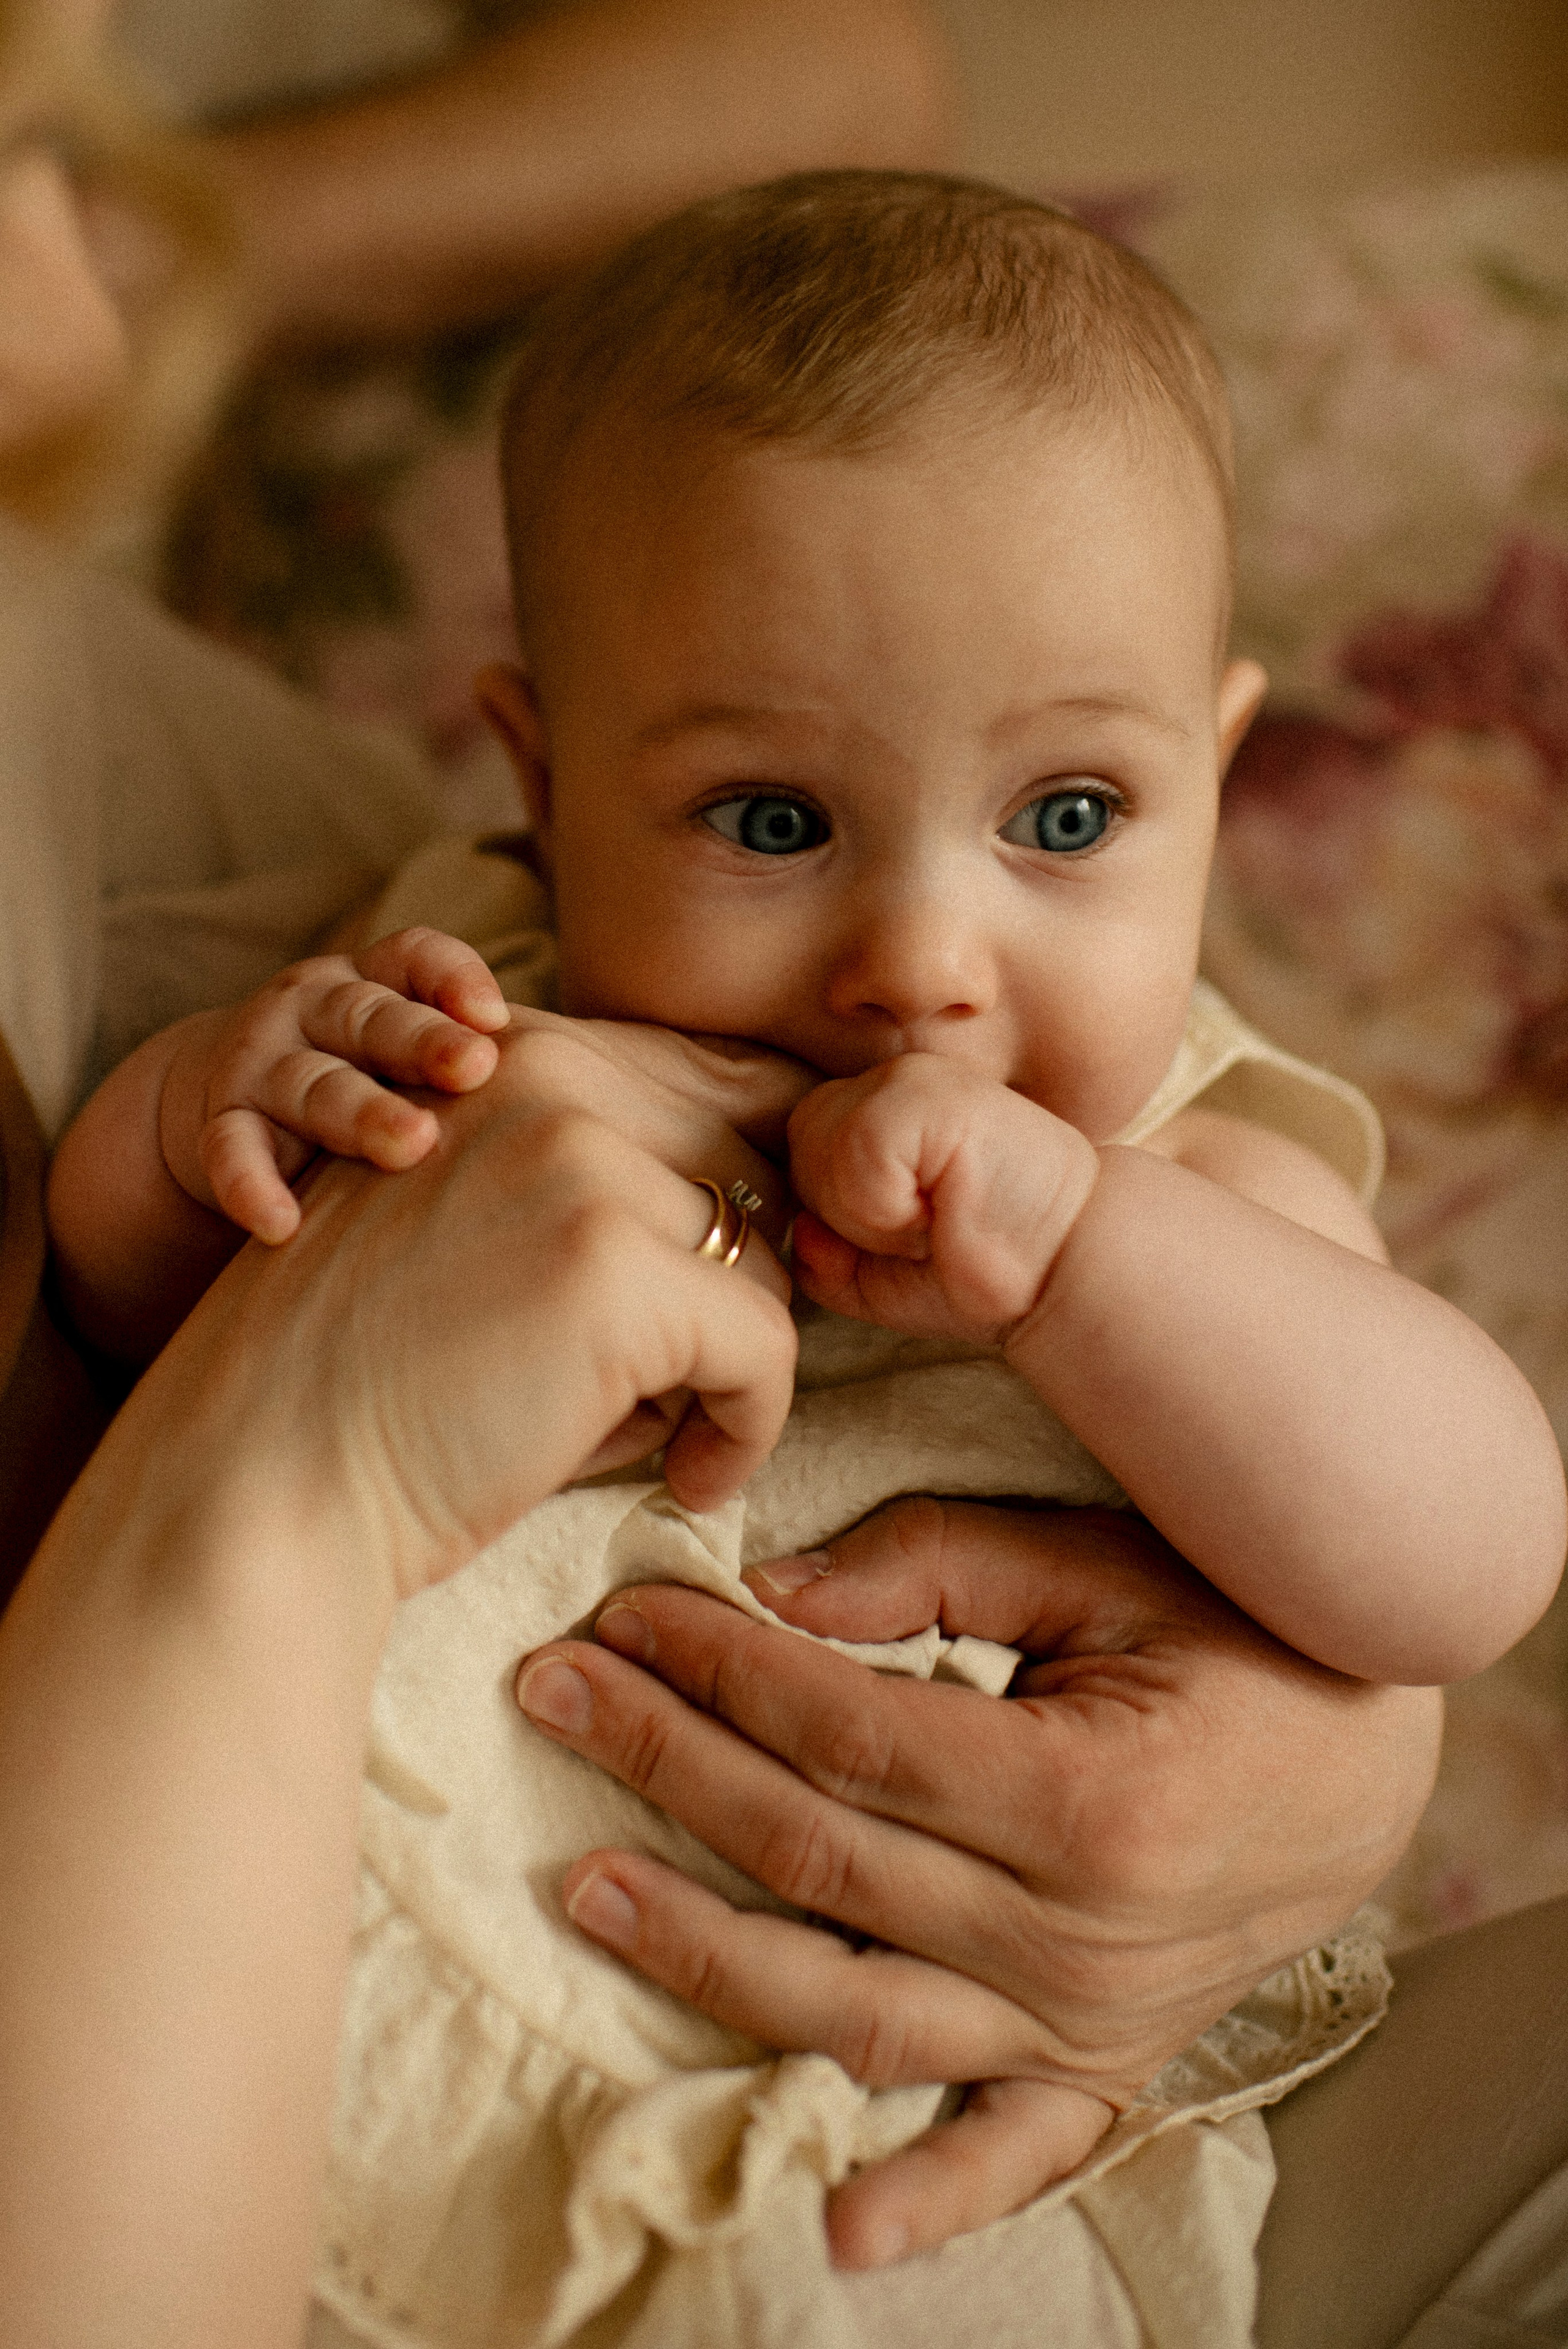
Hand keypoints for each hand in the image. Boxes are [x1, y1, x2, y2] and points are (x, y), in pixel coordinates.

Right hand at [159, 928, 508, 1242]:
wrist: (211, 1094)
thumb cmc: (359, 1078)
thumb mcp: (408, 1048)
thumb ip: (485, 1059)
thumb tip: (633, 1109)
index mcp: (372, 980)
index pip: (413, 955)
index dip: (453, 976)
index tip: (497, 1016)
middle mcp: (315, 1007)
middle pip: (371, 1017)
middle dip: (422, 1040)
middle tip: (474, 1068)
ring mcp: (263, 1063)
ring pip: (315, 1083)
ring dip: (360, 1111)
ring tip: (410, 1146)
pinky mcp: (220, 1124)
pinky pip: (232, 1151)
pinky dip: (253, 1184)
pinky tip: (282, 1223)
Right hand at [174, 1029, 799, 1594]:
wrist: (260, 1475)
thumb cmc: (378, 1382)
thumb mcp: (480, 1231)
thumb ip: (596, 1187)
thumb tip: (772, 1224)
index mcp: (509, 1056)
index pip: (713, 1084)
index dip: (741, 1194)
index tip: (722, 1289)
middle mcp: (546, 1078)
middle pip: (752, 1169)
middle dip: (739, 1283)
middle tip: (693, 1381)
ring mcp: (580, 1164)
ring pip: (763, 1260)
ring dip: (731, 1355)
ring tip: (663, 1428)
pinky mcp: (612, 1270)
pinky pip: (766, 1347)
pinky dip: (750, 1428)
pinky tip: (691, 1478)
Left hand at [514, 1498, 1441, 2265]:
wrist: (1373, 1760)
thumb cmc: (1239, 1633)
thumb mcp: (1106, 1563)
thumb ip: (940, 1568)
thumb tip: (774, 1597)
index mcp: (1084, 1797)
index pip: (845, 1737)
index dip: (718, 1670)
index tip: (619, 1616)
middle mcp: (1076, 1934)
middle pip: (818, 1858)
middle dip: (667, 1765)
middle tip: (554, 1694)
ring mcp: (1086, 2022)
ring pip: (853, 2009)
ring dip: (705, 1953)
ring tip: (583, 1888)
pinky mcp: (1104, 2072)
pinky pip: (1005, 2157)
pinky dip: (925, 2200)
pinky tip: (835, 2235)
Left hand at [787, 1055, 1097, 1341]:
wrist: (1068, 1267)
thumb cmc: (984, 1266)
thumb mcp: (880, 1277)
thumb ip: (822, 1255)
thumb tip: (798, 1229)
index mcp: (880, 1105)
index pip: (801, 1151)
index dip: (841, 1214)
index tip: (912, 1231)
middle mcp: (892, 1078)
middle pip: (801, 1148)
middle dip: (848, 1212)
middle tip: (927, 1224)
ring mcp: (910, 1078)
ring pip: (820, 1152)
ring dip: (871, 1215)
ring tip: (939, 1216)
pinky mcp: (928, 1094)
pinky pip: (855, 1156)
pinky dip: (889, 1208)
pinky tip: (946, 1209)